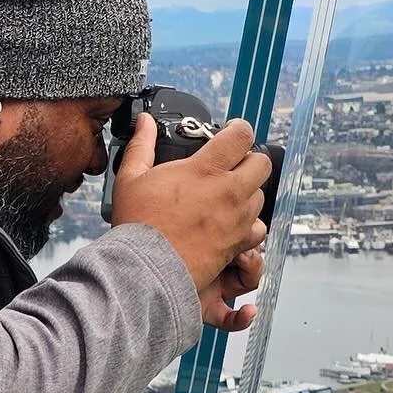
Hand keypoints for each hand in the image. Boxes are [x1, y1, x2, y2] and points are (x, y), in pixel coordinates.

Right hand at [110, 113, 270, 324]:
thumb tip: (145, 121)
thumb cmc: (138, 225)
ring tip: (227, 199)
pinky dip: (250, 226)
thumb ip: (141, 145)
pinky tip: (233, 225)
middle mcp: (228, 191)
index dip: (239, 130)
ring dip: (248, 194)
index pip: (242, 135)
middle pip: (262, 164)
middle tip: (232, 168)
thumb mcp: (131, 179)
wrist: (146, 271)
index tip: (232, 134)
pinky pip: (259, 229)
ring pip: (260, 196)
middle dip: (249, 161)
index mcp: (205, 169)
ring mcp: (236, 218)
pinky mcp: (237, 243)